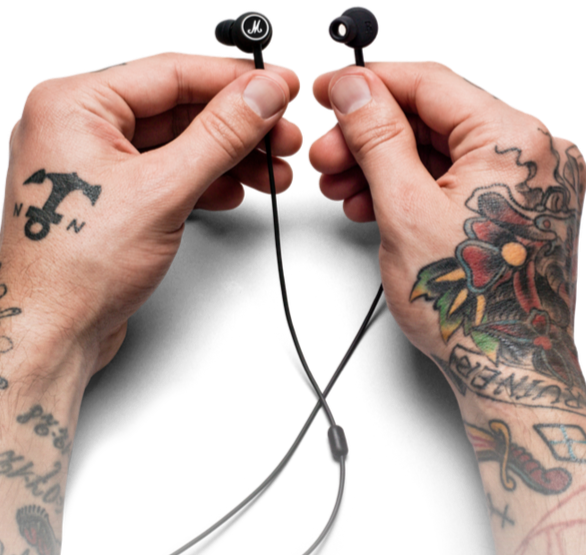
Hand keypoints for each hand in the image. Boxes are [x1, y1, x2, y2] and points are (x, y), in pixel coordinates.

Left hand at [0, 52, 301, 381]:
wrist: (54, 333)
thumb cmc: (77, 269)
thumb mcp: (164, 191)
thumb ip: (220, 135)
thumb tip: (262, 93)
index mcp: (74, 104)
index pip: (172, 72)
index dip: (234, 79)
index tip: (279, 85)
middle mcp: (80, 126)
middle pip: (179, 108)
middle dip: (238, 126)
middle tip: (283, 137)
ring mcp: (96, 163)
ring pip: (178, 143)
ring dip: (229, 158)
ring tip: (271, 172)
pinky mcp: (113, 195)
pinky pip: (167, 172)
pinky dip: (205, 181)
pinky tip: (236, 190)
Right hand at [308, 61, 584, 396]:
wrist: (506, 366)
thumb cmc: (469, 304)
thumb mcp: (404, 210)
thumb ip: (377, 139)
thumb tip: (354, 89)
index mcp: (517, 140)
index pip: (431, 83)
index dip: (370, 83)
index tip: (330, 91)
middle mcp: (533, 152)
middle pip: (431, 117)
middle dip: (368, 135)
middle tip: (325, 155)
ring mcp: (524, 181)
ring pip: (436, 149)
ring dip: (381, 163)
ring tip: (340, 186)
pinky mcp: (510, 206)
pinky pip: (450, 178)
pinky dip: (408, 185)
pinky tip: (370, 201)